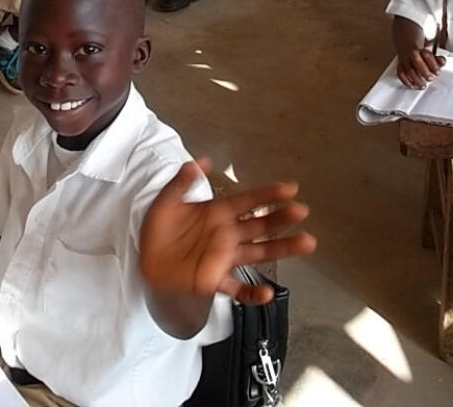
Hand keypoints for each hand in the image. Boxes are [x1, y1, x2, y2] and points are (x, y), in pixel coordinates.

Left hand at [140, 159, 315, 304]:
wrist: (147, 260)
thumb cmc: (159, 229)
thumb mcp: (167, 200)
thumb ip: (182, 181)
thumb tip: (200, 160)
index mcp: (217, 212)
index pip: (247, 201)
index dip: (268, 194)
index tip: (290, 189)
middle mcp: (226, 234)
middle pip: (259, 224)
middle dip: (280, 218)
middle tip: (301, 211)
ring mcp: (223, 258)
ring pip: (258, 252)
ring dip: (281, 248)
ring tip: (306, 243)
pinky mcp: (214, 280)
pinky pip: (237, 289)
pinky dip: (252, 293)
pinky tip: (267, 293)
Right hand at [396, 47, 445, 88]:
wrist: (406, 48)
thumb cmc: (420, 55)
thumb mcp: (431, 55)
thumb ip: (438, 59)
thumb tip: (442, 62)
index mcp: (421, 51)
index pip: (427, 56)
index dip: (433, 65)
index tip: (437, 72)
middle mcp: (411, 55)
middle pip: (416, 61)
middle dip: (424, 72)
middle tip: (430, 79)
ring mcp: (404, 61)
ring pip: (408, 70)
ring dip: (416, 79)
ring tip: (423, 86)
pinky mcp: (399, 67)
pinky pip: (401, 74)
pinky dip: (406, 81)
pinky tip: (413, 86)